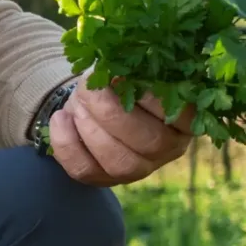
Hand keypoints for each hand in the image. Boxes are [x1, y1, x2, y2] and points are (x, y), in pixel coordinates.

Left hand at [49, 83, 193, 186]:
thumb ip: (135, 71)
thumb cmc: (121, 82)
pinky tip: (60, 117)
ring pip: (119, 162)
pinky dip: (67, 143)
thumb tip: (119, 66)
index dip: (153, 98)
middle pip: (150, 142)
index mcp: (185, 121)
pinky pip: (84, 170)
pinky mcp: (102, 178)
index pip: (183, 117)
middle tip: (91, 90)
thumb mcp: (132, 71)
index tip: (125, 76)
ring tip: (78, 104)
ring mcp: (136, 169)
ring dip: (92, 129)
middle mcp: (167, 149)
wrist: (92, 100)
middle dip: (113, 113)